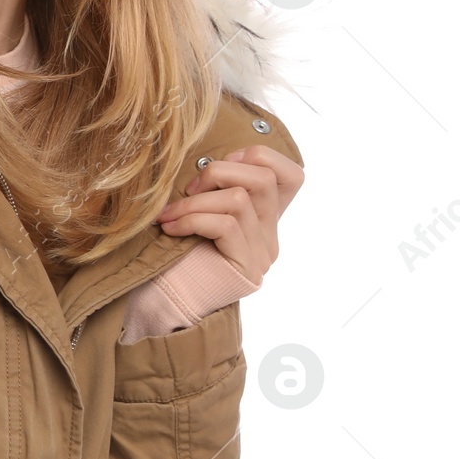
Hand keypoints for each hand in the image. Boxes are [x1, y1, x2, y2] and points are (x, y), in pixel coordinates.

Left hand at [154, 144, 304, 286]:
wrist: (168, 301)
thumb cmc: (177, 254)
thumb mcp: (201, 212)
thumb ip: (217, 190)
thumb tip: (205, 161)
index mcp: (265, 217)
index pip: (292, 174)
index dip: (257, 157)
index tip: (217, 169)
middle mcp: (271, 235)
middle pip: (264, 177)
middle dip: (218, 172)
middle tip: (188, 191)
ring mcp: (262, 253)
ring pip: (240, 199)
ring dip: (195, 201)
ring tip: (170, 214)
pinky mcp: (246, 268)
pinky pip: (225, 225)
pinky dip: (191, 220)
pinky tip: (170, 228)